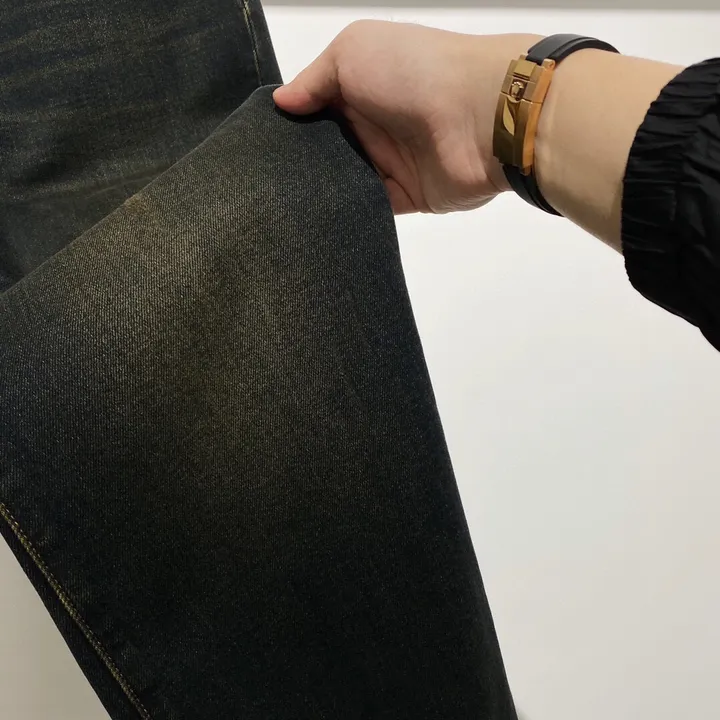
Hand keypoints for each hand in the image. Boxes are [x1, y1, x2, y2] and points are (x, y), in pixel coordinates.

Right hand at [273, 21, 539, 214]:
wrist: (478, 115)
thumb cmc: (412, 72)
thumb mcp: (352, 51)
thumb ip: (313, 79)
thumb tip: (281, 103)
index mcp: (361, 85)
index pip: (317, 108)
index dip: (291, 123)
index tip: (261, 143)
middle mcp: (375, 123)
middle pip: (327, 149)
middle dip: (300, 163)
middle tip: (266, 179)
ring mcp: (391, 162)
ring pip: (345, 181)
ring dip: (321, 190)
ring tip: (283, 203)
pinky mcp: (406, 197)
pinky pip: (369, 207)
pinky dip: (347, 212)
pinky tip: (318, 218)